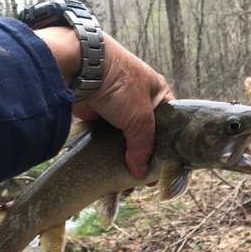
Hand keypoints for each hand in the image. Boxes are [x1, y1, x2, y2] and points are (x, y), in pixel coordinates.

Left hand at [72, 33, 174, 178]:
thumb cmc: (120, 85)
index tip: (163, 169)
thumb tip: (140, 173)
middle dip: (145, 157)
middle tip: (144, 181)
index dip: (167, 147)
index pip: (169, 124)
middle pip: (146, 136)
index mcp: (157, 94)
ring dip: (126, 158)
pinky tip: (112, 169)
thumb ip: (143, 145)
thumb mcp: (140, 118)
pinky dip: (110, 153)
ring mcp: (119, 109)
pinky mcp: (100, 117)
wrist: (81, 70)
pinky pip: (108, 140)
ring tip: (127, 181)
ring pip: (126, 140)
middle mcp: (140, 101)